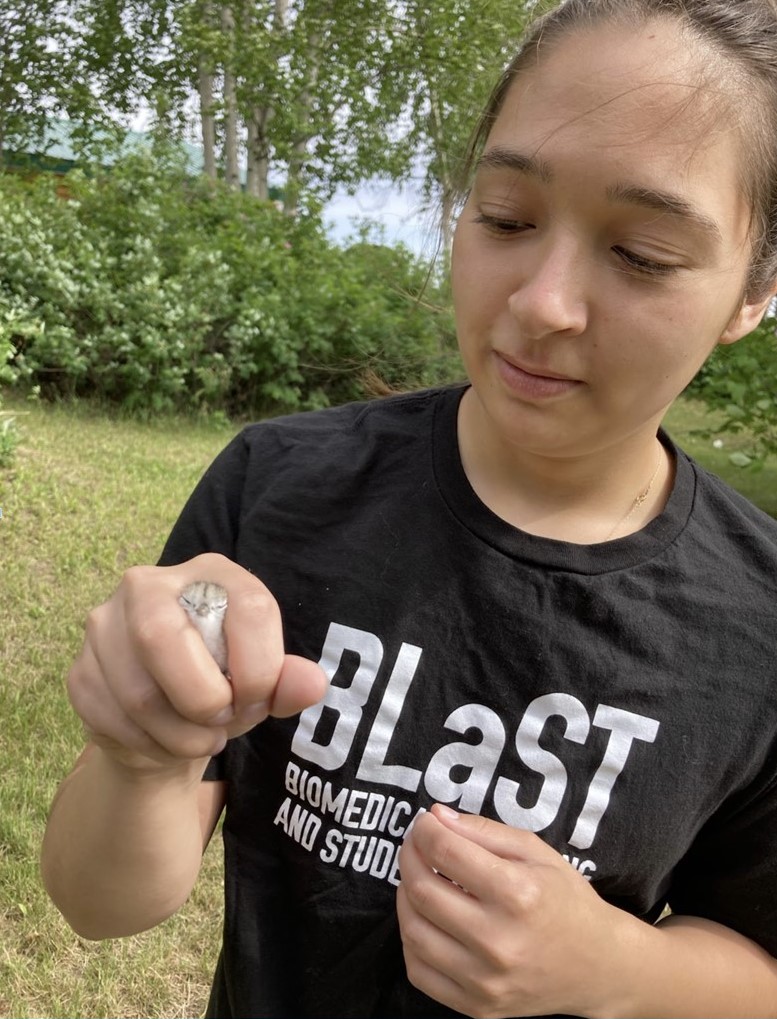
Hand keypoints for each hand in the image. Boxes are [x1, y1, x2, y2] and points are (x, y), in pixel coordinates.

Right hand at [67, 552, 326, 771]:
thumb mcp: (263, 681)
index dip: (261, 668)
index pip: (246, 607)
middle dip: (204, 698)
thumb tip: (312, 685)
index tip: (258, 700)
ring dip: (181, 735)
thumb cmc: (223, 684)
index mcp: (211, 573)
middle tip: (222, 720)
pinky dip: (150, 746)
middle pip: (163, 636)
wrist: (166, 717)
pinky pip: (113, 720)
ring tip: (201, 738)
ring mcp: (105, 626)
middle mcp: (148, 585)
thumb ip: (288, 681)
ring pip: (138, 693)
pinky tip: (165, 741)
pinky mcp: (81, 671)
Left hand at [397, 804, 628, 1018]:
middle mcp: (498, 941)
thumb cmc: (566, 899)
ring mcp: (485, 980)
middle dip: (409, 857)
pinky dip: (411, 939)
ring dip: (405, 895)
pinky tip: (426, 919)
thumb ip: (483, 830)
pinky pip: (419, 971)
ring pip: (413, 931)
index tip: (425, 822)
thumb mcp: (535, 851)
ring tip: (418, 878)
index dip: (425, 830)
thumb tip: (436, 817)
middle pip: (423, 890)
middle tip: (417, 845)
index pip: (445, 852)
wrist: (598, 966)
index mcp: (517, 894)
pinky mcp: (476, 1006)